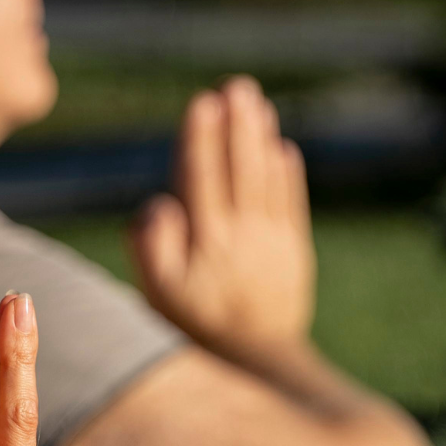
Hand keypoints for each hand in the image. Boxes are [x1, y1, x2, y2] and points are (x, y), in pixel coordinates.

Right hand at [129, 76, 315, 360]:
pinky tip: (283, 147)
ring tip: (258, 104)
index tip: (203, 102)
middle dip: (238, 126)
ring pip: (267, 180)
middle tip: (237, 87)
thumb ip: (151, 245)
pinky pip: (291, 204)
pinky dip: (288, 174)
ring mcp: (272, 241)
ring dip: (262, 139)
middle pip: (240, 170)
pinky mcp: (294, 250)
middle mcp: (242, 236)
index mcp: (207, 241)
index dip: (203, 139)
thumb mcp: (158, 291)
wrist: (252, 358)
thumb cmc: (193, 322)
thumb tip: (160, 201)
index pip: (202, 178)